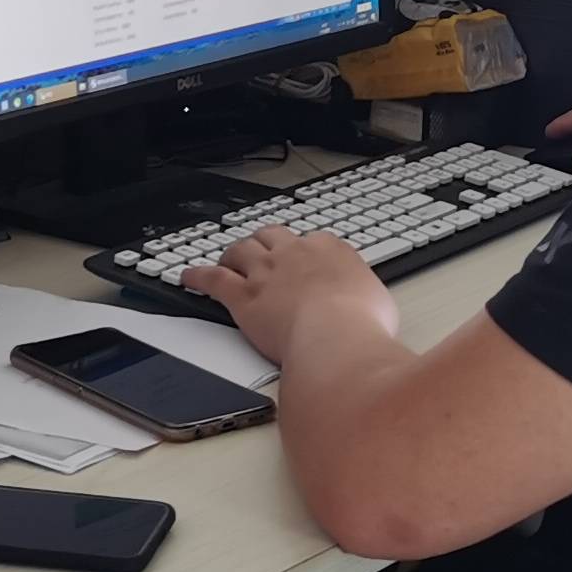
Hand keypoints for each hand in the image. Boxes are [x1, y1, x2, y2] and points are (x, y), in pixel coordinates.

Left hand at [184, 226, 393, 367]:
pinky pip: (214, 280)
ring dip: (232, 253)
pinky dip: (198, 276)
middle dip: (265, 242)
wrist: (336, 335)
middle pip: (272, 236)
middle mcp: (294, 254)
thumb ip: (370, 300)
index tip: (304, 259)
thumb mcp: (382, 304)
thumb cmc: (362, 323)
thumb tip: (376, 310)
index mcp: (330, 249)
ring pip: (241, 251)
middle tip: (260, 249)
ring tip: (226, 258)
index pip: (314, 240)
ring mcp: (266, 273)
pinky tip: (188, 277)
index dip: (305, 250)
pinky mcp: (244, 297)